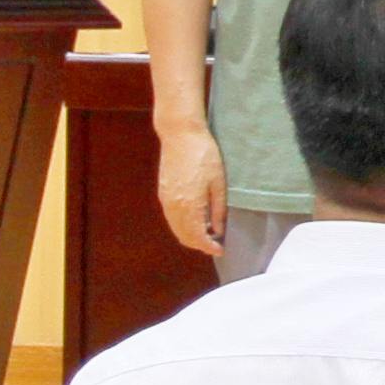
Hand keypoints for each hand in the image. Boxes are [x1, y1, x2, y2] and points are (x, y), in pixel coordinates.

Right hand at [152, 118, 229, 257]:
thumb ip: (218, 210)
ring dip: (190, 236)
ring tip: (208, 233)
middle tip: (216, 244)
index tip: (221, 250)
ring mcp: (165, 199)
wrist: (180, 135)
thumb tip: (218, 231)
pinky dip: (182, 226)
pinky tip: (195, 221)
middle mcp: (173, 206)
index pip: (198, 236)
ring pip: (176, 229)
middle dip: (200, 244)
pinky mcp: (163, 192)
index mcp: (189, 204)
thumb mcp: (219, 183)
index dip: (209, 247)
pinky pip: (171, 218)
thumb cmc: (204, 155)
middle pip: (184, 236)